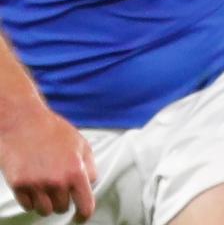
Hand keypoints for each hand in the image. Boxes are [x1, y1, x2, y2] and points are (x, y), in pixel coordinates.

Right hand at [0, 102, 96, 221]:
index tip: (80, 217)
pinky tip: (33, 184)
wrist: (23, 122)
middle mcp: (57, 181)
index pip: (85, 205)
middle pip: (63, 208)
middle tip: (59, 185)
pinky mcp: (18, 185)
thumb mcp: (80, 144)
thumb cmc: (53, 130)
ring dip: (46, 202)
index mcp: (75, 171)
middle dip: (63, 199)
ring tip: (45, 185)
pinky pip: (27, 206)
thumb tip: (91, 184)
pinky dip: (31, 200)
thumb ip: (89, 166)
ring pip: (45, 210)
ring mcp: (36, 185)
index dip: (84, 214)